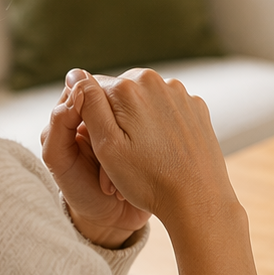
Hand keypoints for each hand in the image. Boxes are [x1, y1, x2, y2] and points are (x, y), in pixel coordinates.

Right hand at [54, 68, 264, 274]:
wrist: (198, 200)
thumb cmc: (148, 179)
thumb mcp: (106, 145)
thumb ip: (89, 104)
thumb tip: (75, 74)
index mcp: (129, 86)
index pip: (92, 91)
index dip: (91, 120)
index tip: (103, 147)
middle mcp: (156, 80)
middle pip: (120, 94)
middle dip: (116, 119)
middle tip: (123, 156)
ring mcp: (181, 94)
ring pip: (145, 102)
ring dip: (139, 122)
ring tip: (145, 157)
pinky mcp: (197, 108)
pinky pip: (169, 110)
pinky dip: (163, 126)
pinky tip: (165, 152)